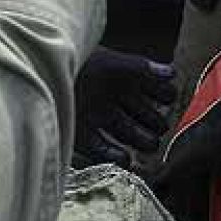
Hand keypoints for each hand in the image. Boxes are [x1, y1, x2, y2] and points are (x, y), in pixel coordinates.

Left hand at [73, 47, 176, 170]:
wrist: (47, 70)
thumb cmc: (81, 62)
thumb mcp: (113, 63)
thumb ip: (142, 69)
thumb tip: (173, 74)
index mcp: (123, 79)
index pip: (153, 91)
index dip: (165, 98)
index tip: (172, 103)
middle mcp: (114, 99)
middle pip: (143, 115)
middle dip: (156, 124)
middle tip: (162, 131)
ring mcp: (99, 117)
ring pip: (128, 132)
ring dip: (141, 140)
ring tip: (151, 146)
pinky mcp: (82, 134)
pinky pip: (102, 149)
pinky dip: (114, 156)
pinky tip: (125, 158)